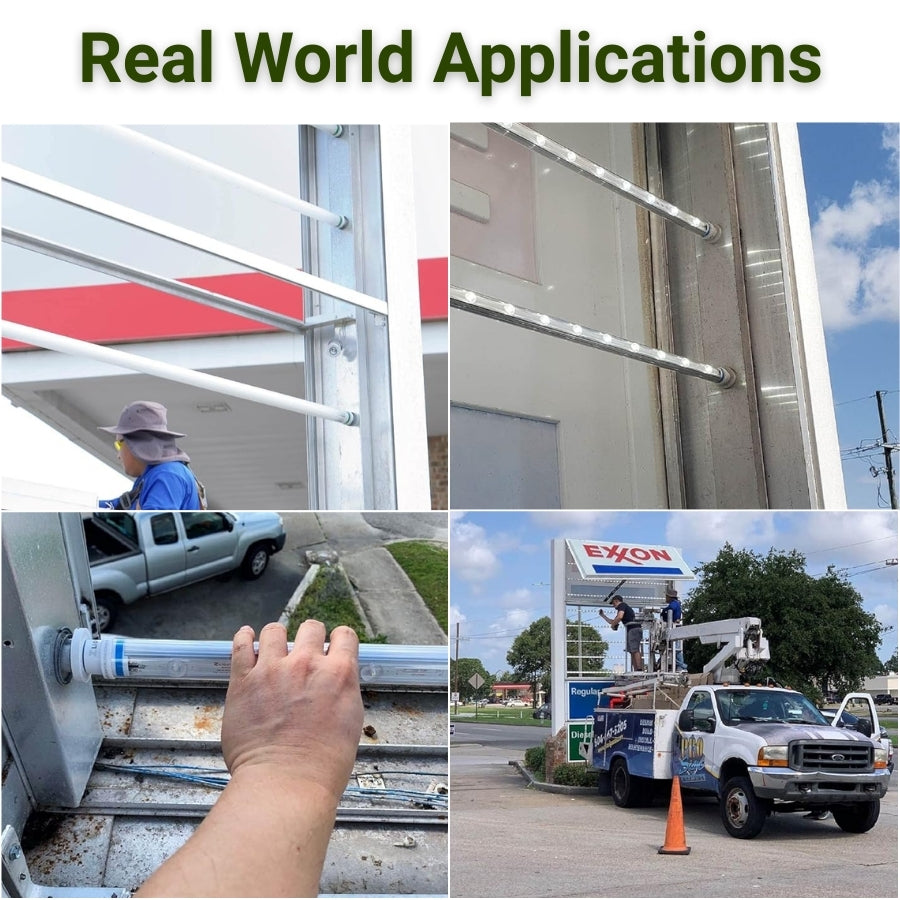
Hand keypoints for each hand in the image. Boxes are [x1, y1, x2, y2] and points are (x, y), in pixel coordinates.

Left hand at [221, 621, 363, 800]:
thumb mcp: (351, 721)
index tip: (333, 647)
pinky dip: (245, 637)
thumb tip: (335, 682)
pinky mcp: (244, 680)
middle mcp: (307, 664)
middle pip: (311, 627)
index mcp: (339, 674)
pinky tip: (247, 637)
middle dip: (310, 637)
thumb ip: (341, 692)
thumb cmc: (322, 765)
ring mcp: (273, 669)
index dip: (339, 640)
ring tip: (273, 647)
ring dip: (277, 637)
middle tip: (304, 653)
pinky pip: (242, 645)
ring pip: (275, 630)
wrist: (286, 783)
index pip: (345, 636)